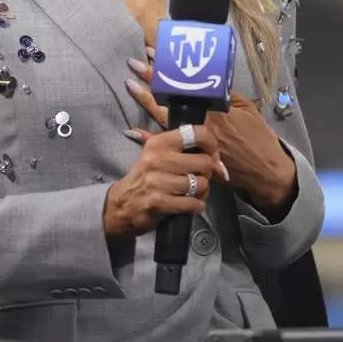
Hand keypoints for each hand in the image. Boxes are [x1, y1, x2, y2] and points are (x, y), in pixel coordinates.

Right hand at [103, 123, 226, 237]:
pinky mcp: (158, 202)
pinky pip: (193, 204)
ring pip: (201, 185)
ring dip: (201, 193)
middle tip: (197, 179)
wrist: (122, 205)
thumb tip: (220, 166)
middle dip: (207, 174)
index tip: (209, 156)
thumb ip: (188, 153)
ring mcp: (157, 181)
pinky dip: (195, 207)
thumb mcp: (158, 156)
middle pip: (204, 162)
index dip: (211, 146)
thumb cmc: (146, 178)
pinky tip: (187, 206)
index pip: (198, 133)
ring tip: (191, 194)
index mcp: (159, 142)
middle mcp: (158, 158)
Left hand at [125, 53, 296, 207]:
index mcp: (215, 108)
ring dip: (146, 102)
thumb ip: (227, 93)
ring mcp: (194, 141)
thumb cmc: (258, 137)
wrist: (264, 170)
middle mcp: (201, 122)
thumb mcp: (247, 108)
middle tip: (134, 65)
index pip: (187, 83)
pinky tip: (131, 131)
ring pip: (165, 119)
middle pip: (171, 98)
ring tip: (131, 86)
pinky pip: (166, 145)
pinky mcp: (191, 156)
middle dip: (152, 80)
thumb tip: (211, 77)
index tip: (155, 54)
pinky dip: (147, 138)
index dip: (172, 70)